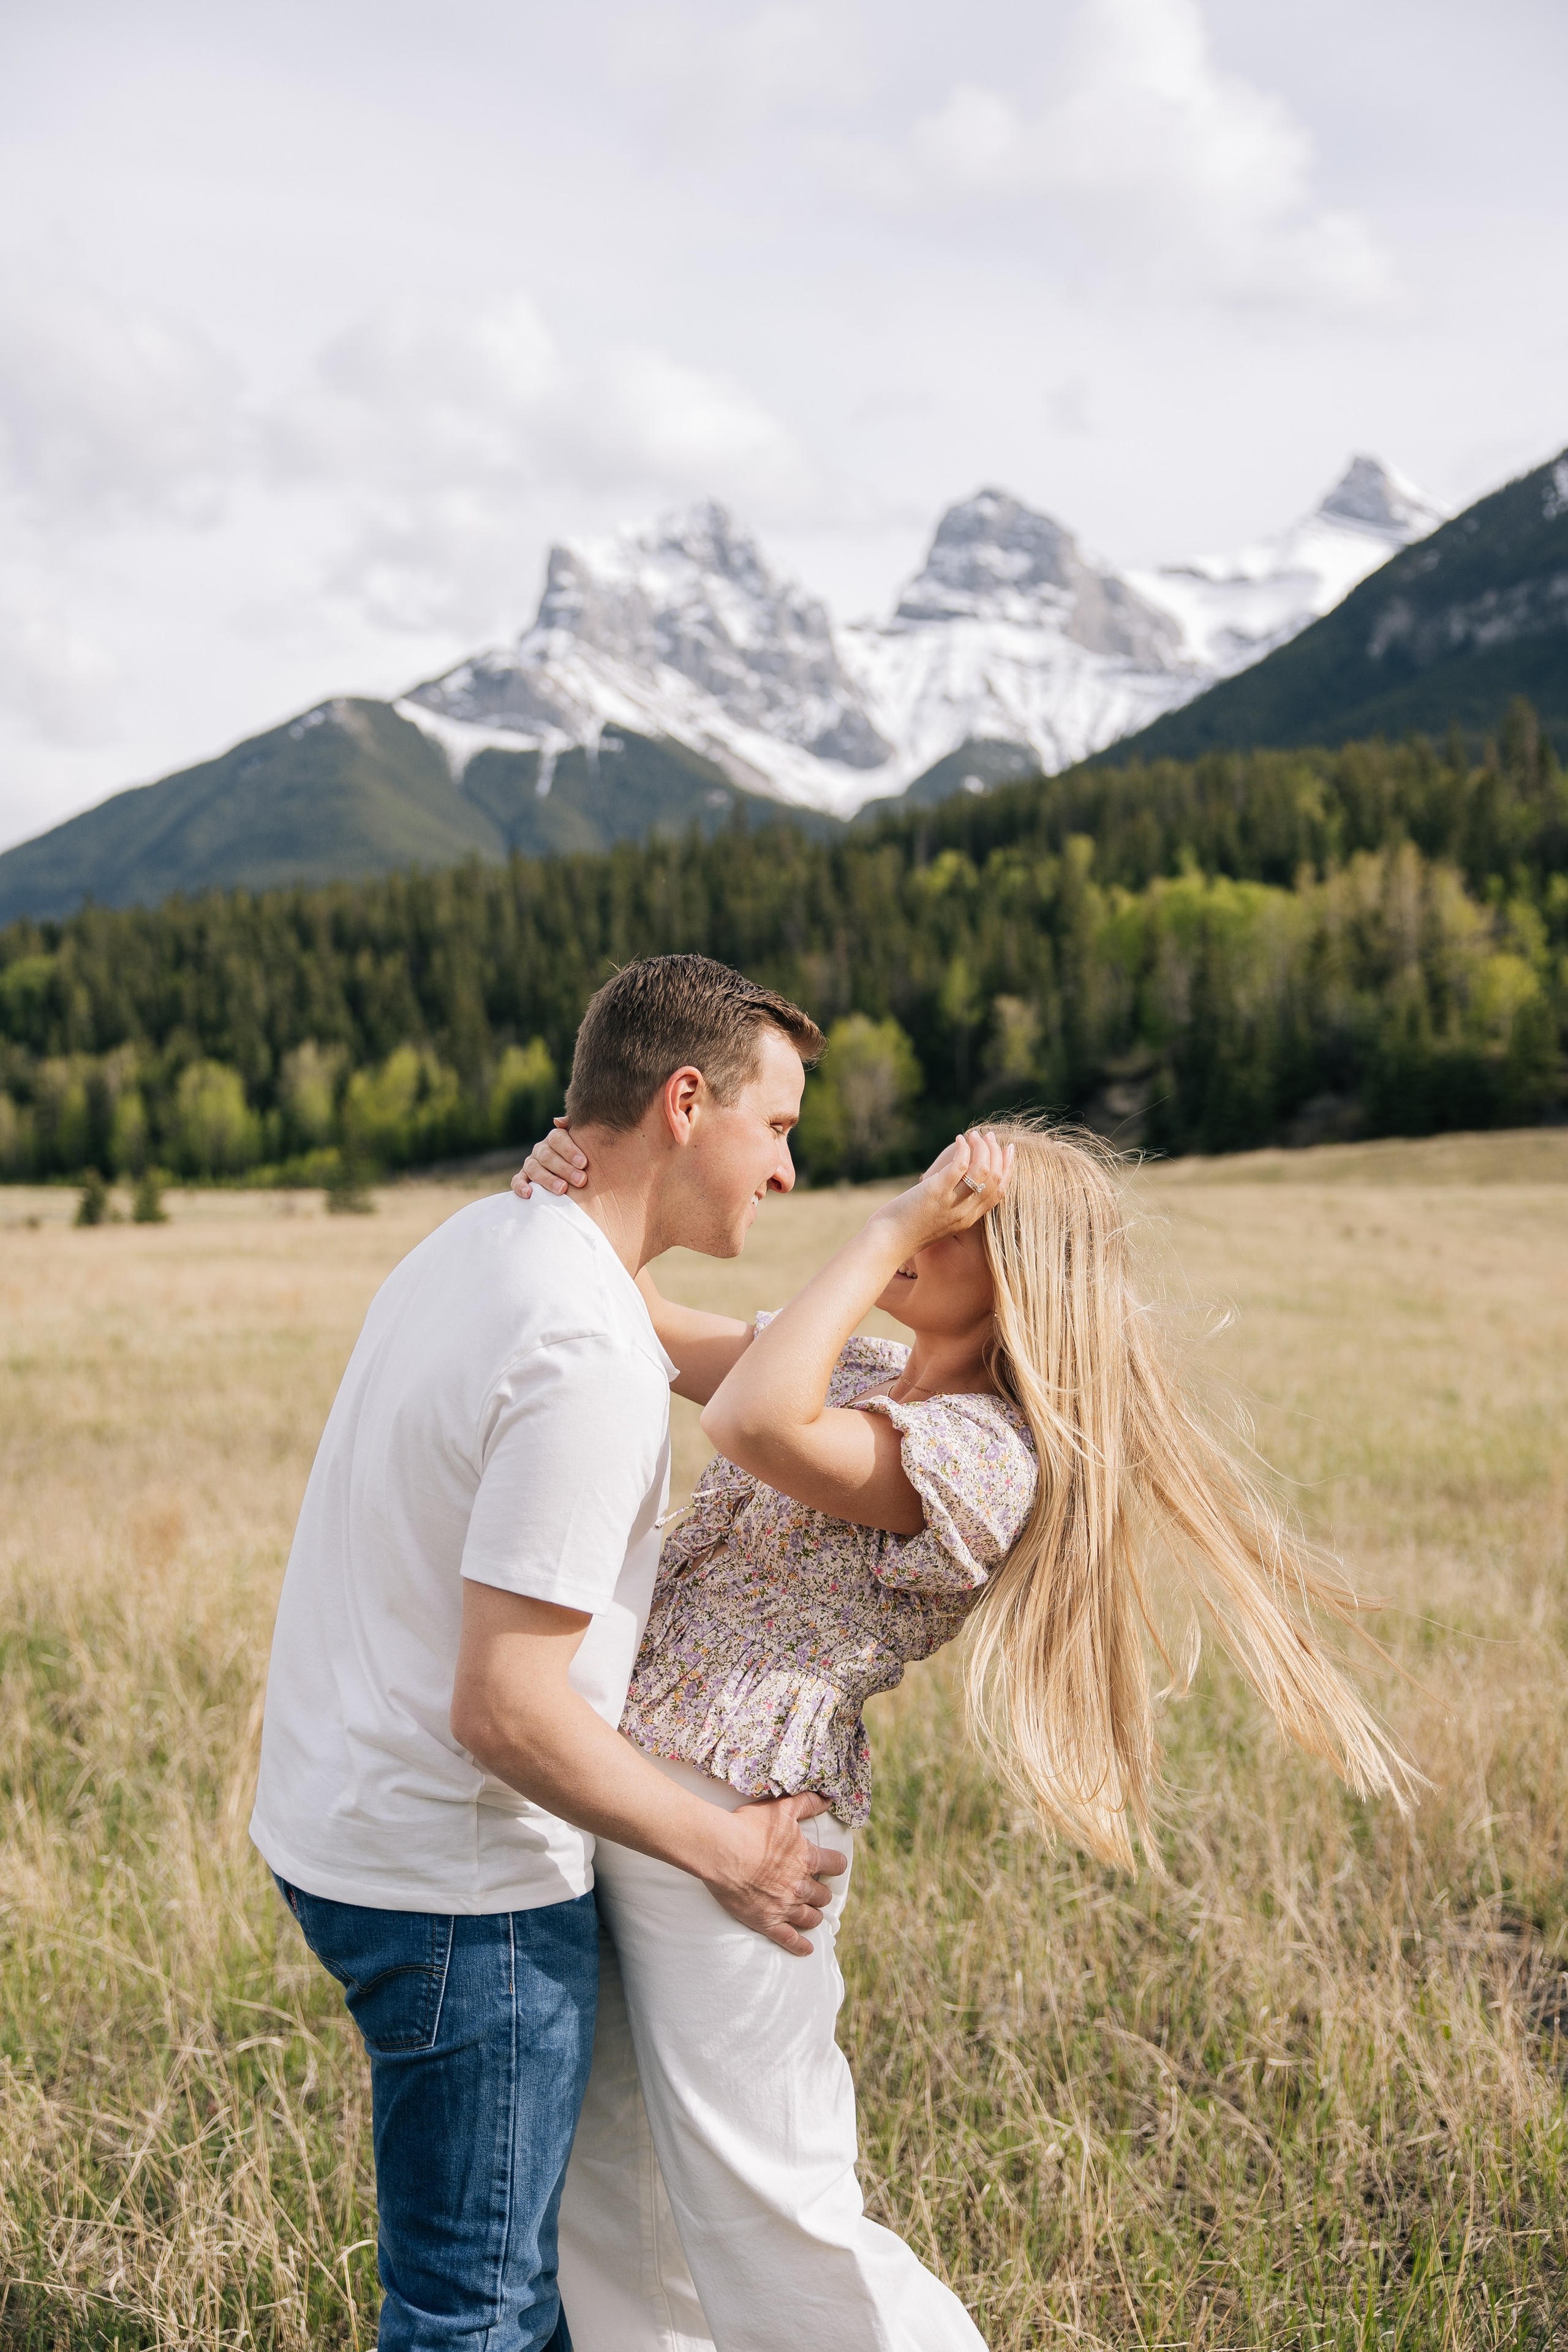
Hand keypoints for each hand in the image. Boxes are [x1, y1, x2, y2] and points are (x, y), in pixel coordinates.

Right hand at [512, 1118, 587, 1198]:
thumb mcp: (585, 1143)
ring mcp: (530, 1163)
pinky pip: (517, 1180)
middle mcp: (540, 1149)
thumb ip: (577, 1129)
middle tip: (580, 1180)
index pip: (558, 1139)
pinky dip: (520, 1186)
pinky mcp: (523, 1177)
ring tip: (562, 1189)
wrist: (577, 1176)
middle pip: (548, 1156)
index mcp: (555, 1139)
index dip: (570, 1150)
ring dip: (548, 1180)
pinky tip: (529, 1194)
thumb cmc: (584, 1160)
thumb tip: (558, 1121)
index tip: (583, 1163)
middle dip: (564, 1169)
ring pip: (534, 1169)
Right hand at [699, 1792, 847, 1955]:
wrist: (721, 1850)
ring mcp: (784, 1906)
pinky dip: (801, 1946)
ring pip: (810, 1918)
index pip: (835, 1865)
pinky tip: (807, 1949)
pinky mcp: (767, 1922)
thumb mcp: (781, 1809)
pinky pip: (789, 1940)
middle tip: (816, 1891)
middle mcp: (800, 1885)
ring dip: (814, 1916)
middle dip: (822, 1893)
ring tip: (812, 1915)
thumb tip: (828, 1799)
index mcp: (806, 1858)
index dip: (835, 1864)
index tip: (833, 1865)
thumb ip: (807, 1803)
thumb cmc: (749, 1827)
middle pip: (823, 1895)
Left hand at [872, 1126, 1012, 1254]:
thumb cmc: (906, 1229)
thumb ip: (950, 1203)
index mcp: (968, 1219)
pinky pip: (960, 1166)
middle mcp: (965, 1213)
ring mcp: (952, 1203)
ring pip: (983, 1171)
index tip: (1008, 1150)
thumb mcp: (936, 1219)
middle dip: (997, 1153)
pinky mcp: (936, 1192)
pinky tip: (959, 1140)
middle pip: (995, 1179)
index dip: (1008, 1168)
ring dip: (982, 1148)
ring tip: (974, 1135)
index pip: (1000, 1192)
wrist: (888, 1242)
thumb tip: (954, 1180)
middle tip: (990, 1136)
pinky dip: (963, 1149)